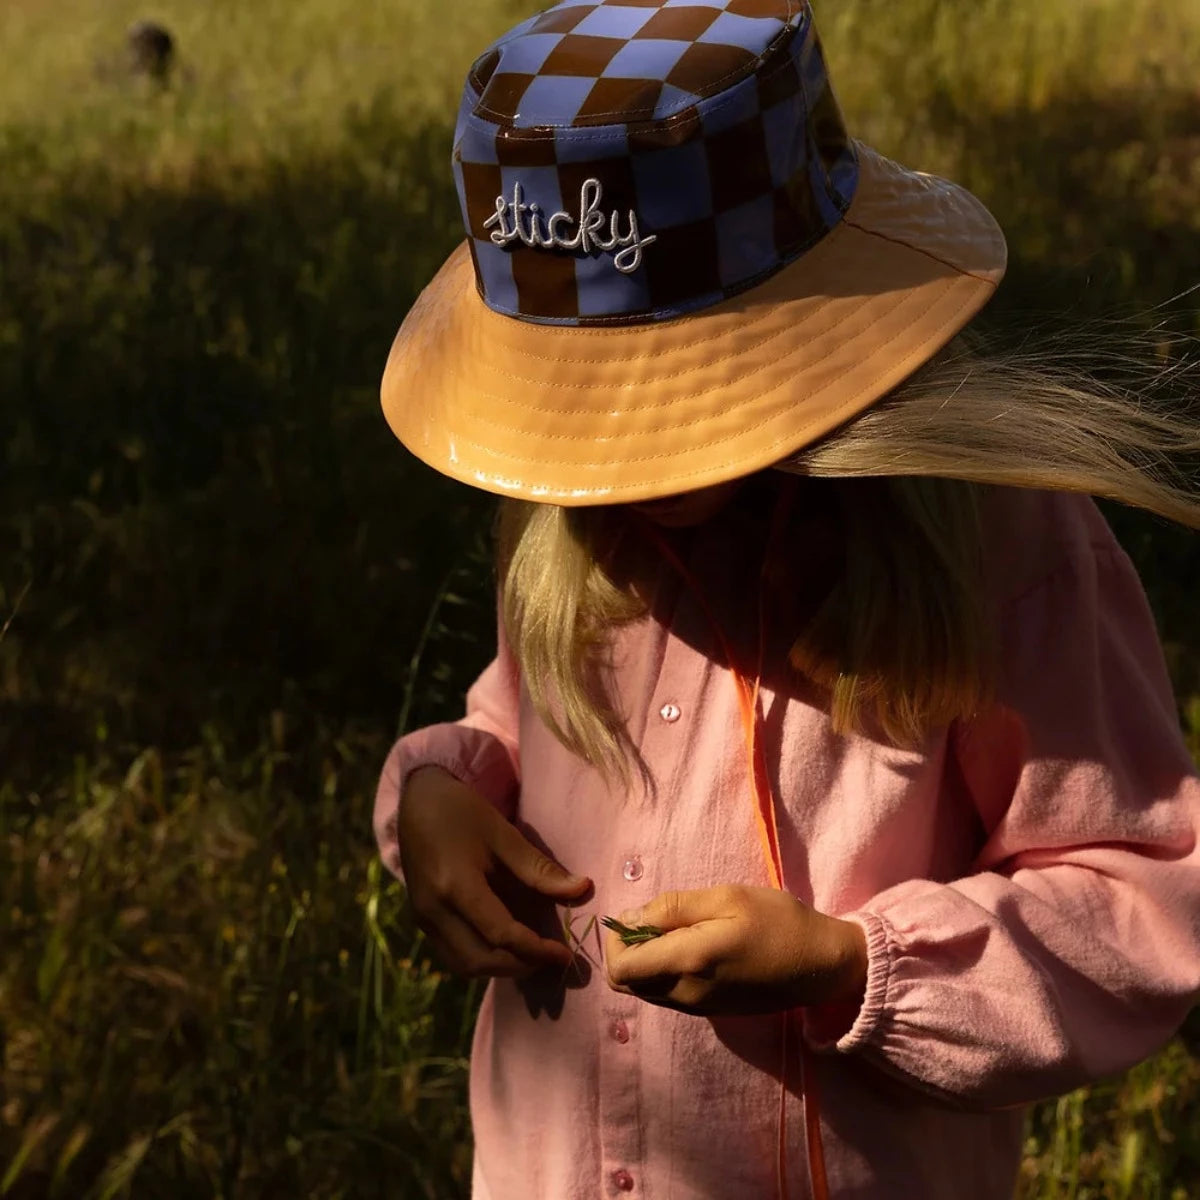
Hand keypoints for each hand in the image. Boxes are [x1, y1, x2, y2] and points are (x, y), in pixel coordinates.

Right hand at [399, 766, 590, 978]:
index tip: (566, 954)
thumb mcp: (503, 834)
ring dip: (501, 968)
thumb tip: (583, 890)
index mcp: (455, 885)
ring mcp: (423, 919)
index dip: (536, 950)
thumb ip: (539, 869)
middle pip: (480, 960)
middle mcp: (434, 910)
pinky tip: (506, 947)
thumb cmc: (463, 812)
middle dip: (520, 966)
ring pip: (464, 965)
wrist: (417, 802)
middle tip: (552, 958)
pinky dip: (482, 960)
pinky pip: (453, 956)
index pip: (500, 933)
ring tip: (533, 955)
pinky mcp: (421, 921)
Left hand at [604, 885, 867, 1016]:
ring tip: (673, 930)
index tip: (633, 916)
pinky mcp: (709, 1011)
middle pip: (627, 983)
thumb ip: (673, 908)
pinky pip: (667, 995)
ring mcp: (697, 1008)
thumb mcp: (726, 897)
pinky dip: (662, 972)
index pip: (620, 968)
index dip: (613, 941)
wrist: (821, 965)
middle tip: (651, 920)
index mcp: (687, 962)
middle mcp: (685, 994)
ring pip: (645, 991)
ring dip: (644, 962)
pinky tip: (689, 947)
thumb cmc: (777, 921)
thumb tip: (629, 920)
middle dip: (625, 951)